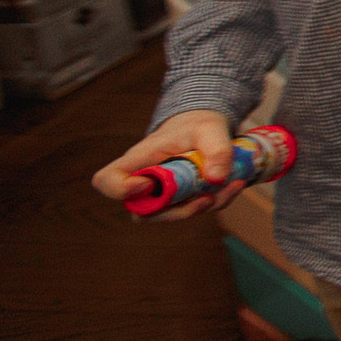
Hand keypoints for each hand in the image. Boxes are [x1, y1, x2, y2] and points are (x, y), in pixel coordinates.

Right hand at [93, 108, 239, 220]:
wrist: (207, 127)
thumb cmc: (198, 124)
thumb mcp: (211, 129)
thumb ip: (217, 150)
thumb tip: (216, 179)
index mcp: (138, 159)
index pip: (106, 180)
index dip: (120, 190)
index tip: (149, 184)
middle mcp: (143, 181)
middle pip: (141, 212)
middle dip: (177, 211)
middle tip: (206, 196)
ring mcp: (160, 194)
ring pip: (168, 216)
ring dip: (201, 208)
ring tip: (228, 186)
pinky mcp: (179, 199)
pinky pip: (191, 210)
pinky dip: (215, 203)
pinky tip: (234, 185)